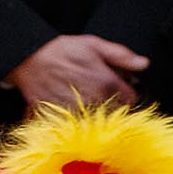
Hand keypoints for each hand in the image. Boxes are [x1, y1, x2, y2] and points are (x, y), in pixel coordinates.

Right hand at [5, 35, 149, 113]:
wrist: (29, 60)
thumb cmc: (60, 51)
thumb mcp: (94, 44)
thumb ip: (122, 56)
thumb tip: (143, 64)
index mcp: (107, 83)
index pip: (131, 99)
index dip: (126, 92)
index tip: (118, 88)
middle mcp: (95, 101)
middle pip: (116, 112)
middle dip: (111, 103)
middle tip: (97, 91)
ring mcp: (80, 113)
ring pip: (98, 122)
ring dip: (95, 114)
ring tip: (83, 99)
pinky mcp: (64, 120)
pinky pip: (78, 128)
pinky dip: (78, 122)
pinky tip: (72, 108)